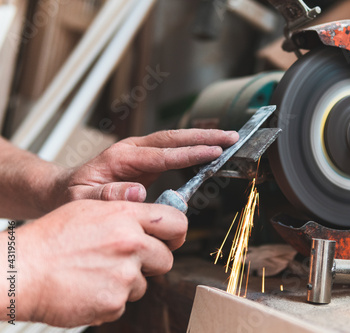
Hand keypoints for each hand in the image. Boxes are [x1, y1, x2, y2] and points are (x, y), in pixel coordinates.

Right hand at [15, 200, 186, 326]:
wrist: (22, 271)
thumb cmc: (52, 239)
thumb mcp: (91, 209)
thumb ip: (127, 213)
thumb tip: (153, 222)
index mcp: (126, 216)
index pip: (176, 222)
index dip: (176, 233)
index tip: (172, 239)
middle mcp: (131, 244)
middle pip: (166, 259)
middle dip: (151, 262)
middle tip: (126, 260)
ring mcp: (124, 275)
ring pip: (144, 283)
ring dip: (127, 281)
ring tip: (97, 272)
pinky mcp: (115, 303)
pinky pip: (125, 302)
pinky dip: (110, 298)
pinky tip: (90, 287)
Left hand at [59, 129, 237, 204]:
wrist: (64, 190)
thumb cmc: (72, 196)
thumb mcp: (82, 200)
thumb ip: (107, 196)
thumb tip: (138, 191)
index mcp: (121, 158)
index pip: (163, 154)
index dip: (190, 153)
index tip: (214, 152)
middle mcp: (134, 150)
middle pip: (174, 138)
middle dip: (204, 136)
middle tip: (232, 136)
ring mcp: (141, 154)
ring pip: (177, 141)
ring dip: (203, 138)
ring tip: (229, 139)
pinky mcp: (146, 161)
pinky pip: (174, 152)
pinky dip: (194, 148)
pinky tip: (211, 150)